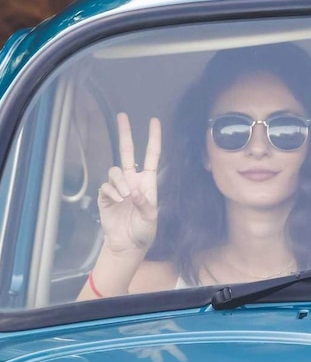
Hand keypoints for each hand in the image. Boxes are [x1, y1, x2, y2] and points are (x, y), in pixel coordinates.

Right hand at [97, 113, 160, 254]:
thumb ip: (144, 205)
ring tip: (125, 197)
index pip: (151, 156)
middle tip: (122, 116)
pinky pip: (106, 186)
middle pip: (127, 152)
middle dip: (125, 134)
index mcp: (148, 183)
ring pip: (114, 171)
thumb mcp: (150, 219)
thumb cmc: (143, 232)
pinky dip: (111, 192)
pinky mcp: (105, 196)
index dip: (154, 139)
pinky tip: (116, 201)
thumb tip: (133, 192)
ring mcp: (118, 187)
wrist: (127, 245)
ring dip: (119, 182)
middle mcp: (132, 181)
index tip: (154, 122)